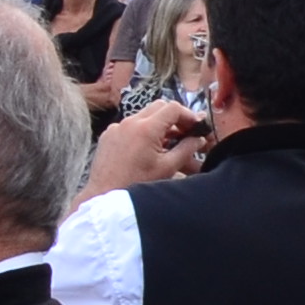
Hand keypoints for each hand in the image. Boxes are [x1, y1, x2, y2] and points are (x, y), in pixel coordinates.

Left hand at [85, 97, 202, 194]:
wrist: (105, 197)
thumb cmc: (136, 184)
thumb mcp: (167, 168)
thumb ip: (186, 149)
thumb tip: (198, 139)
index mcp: (146, 128)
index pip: (173, 108)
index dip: (188, 115)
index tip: (196, 127)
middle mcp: (129, 122)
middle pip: (158, 108)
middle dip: (174, 118)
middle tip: (185, 133)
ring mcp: (116, 128)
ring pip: (144, 117)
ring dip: (159, 126)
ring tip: (170, 144)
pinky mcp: (108, 136)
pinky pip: (129, 126)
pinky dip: (142, 132)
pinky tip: (148, 149)